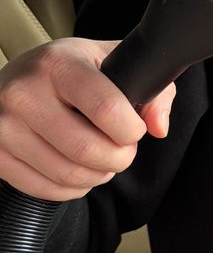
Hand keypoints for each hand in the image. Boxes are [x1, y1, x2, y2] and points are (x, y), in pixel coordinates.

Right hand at [0, 38, 175, 201]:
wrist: (14, 79)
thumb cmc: (68, 71)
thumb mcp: (110, 63)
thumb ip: (149, 90)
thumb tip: (158, 127)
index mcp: (58, 64)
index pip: (107, 110)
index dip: (132, 130)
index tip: (134, 129)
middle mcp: (23, 92)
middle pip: (88, 150)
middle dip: (118, 158)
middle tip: (121, 149)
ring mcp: (2, 126)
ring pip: (68, 174)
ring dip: (97, 175)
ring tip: (101, 160)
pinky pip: (45, 189)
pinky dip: (72, 188)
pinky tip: (77, 169)